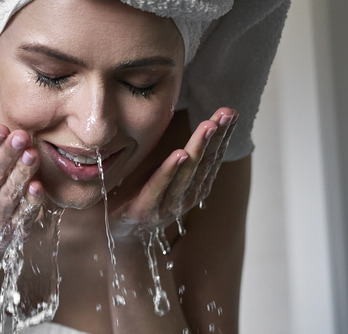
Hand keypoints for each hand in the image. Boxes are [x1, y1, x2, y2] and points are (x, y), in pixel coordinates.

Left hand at [110, 108, 237, 237]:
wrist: (117, 234)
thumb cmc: (143, 196)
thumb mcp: (167, 174)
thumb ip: (184, 158)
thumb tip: (198, 126)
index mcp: (194, 187)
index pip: (212, 158)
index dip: (223, 136)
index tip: (231, 113)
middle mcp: (186, 197)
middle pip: (204, 163)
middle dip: (217, 137)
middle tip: (226, 114)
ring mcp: (166, 205)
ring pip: (186, 173)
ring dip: (198, 148)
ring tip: (208, 127)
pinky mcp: (144, 210)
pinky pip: (159, 187)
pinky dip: (170, 171)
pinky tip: (179, 154)